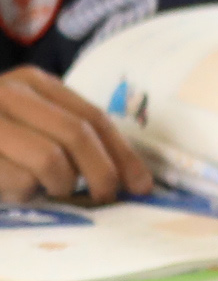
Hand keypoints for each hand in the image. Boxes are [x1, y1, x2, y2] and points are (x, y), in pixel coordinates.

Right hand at [0, 66, 144, 206]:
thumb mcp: (29, 126)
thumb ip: (67, 137)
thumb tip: (130, 177)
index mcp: (32, 83)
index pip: (93, 118)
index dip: (124, 154)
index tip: (142, 185)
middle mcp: (8, 94)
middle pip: (78, 136)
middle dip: (102, 174)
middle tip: (106, 198)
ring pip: (50, 160)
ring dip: (57, 185)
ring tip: (47, 189)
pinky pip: (17, 181)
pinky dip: (23, 194)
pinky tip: (11, 190)